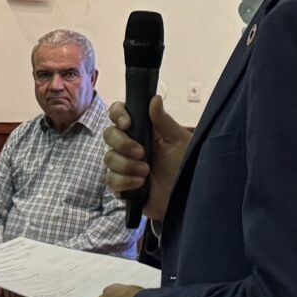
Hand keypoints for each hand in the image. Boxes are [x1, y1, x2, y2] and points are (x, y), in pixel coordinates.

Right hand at [105, 98, 189, 223]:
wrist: (188, 197)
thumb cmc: (186, 167)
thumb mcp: (179, 141)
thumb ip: (164, 121)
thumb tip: (154, 99)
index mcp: (143, 131)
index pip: (119, 114)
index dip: (118, 115)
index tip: (128, 123)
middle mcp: (130, 146)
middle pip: (109, 135)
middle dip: (123, 144)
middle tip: (142, 153)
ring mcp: (124, 166)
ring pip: (108, 159)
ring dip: (127, 165)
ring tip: (146, 172)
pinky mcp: (122, 186)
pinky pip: (111, 180)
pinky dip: (124, 181)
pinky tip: (140, 184)